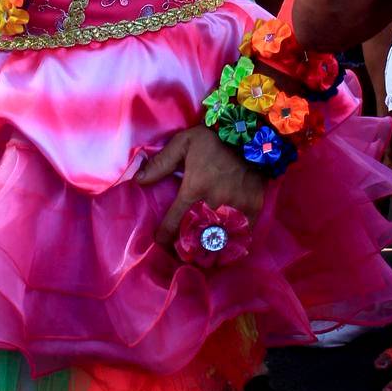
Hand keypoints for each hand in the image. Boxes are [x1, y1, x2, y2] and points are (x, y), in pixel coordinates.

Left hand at [137, 125, 266, 248]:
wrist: (253, 134)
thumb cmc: (214, 140)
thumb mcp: (184, 143)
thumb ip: (161, 163)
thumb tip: (138, 180)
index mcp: (195, 189)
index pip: (173, 223)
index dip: (164, 237)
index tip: (160, 241)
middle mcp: (214, 204)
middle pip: (195, 237)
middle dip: (185, 247)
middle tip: (179, 252)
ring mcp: (236, 209)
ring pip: (218, 241)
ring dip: (208, 250)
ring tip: (200, 256)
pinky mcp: (254, 210)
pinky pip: (241, 236)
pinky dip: (232, 244)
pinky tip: (225, 248)